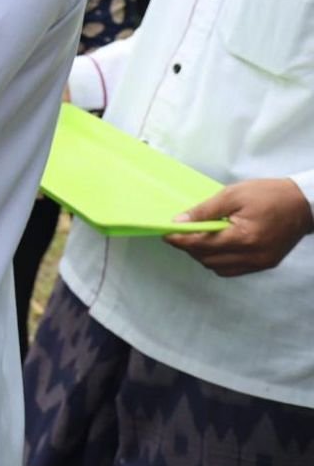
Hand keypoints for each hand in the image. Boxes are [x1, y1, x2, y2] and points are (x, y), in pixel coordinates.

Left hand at [164, 177, 313, 276]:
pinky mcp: (265, 264)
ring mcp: (260, 263)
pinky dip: (219, 260)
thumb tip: (179, 222)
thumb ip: (205, 210)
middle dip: (189, 247)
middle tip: (179, 233)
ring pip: (218, 267)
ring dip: (203, 255)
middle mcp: (252, 256)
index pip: (202, 244)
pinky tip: (215, 246)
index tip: (165, 234)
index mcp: (244, 237)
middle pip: (207, 258)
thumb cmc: (269, 195)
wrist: (304, 204)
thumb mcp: (233, 195)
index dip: (180, 240)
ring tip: (198, 237)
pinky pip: (233, 270)